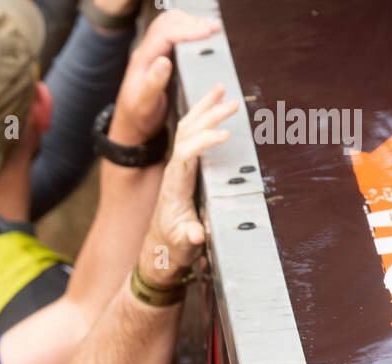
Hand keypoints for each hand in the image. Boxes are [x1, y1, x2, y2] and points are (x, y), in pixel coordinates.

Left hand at [110, 9, 221, 144]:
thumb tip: (164, 61)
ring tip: (211, 28)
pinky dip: (189, 30)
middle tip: (214, 28)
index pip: (166, 33)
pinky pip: (174, 34)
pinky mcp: (160, 56)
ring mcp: (153, 52)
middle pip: (169, 22)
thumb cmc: (137, 116)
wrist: (131, 123)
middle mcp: (147, 51)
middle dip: (192, 22)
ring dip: (191, 23)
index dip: (188, 29)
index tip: (207, 32)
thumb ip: (153, 83)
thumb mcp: (145, 104)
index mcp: (143, 60)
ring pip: (172, 25)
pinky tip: (201, 35)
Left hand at [141, 83, 236, 280]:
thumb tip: (197, 234)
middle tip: (231, 103)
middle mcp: (173, 170)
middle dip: (209, 116)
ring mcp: (176, 165)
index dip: (204, 141)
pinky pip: (190, 133)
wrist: (160, 248)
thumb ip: (189, 238)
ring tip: (220, 87)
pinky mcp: (181, 165)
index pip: (187, 154)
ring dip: (204, 107)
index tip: (225, 135)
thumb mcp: (183, 246)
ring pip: (187, 128)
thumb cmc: (174, 246)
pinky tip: (212, 104)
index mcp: (175, 185)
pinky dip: (201, 116)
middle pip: (188, 133)